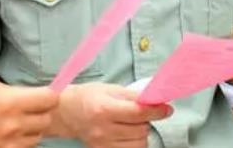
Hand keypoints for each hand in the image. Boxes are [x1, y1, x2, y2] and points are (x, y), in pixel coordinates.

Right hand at [0, 84, 57, 147]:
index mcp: (9, 102)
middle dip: (42, 113)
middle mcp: (12, 125)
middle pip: (47, 119)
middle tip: (31, 109)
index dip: (49, 96)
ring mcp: (9, 145)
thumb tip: (42, 91)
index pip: (50, 98)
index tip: (44, 95)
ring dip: (32, 129)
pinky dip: (22, 143)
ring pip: (38, 136)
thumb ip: (16, 92)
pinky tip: (11, 137)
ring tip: (18, 123)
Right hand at [53, 82, 172, 147]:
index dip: (156, 111)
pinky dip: (134, 144)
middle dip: (147, 121)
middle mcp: (102, 130)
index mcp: (104, 109)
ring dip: (142, 134)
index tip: (166, 108)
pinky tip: (129, 135)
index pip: (138, 113)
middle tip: (142, 113)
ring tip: (133, 124)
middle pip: (140, 130)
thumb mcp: (111, 89)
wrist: (66, 112)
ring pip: (138, 144)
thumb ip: (133, 96)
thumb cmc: (89, 96)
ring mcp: (102, 144)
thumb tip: (156, 100)